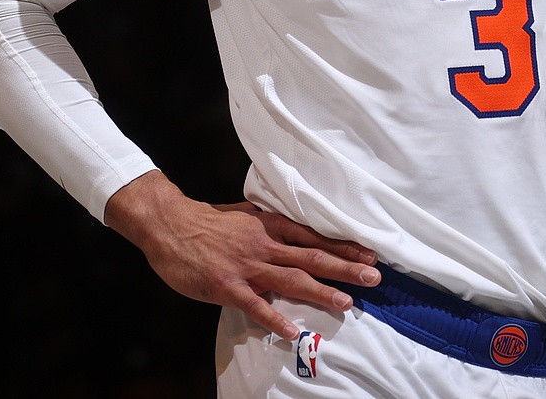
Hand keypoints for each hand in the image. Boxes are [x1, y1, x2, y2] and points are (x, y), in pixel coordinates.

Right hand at [104, 170, 379, 339]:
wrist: (171, 225)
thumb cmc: (209, 221)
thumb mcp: (247, 215)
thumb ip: (272, 226)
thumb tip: (297, 232)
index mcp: (271, 226)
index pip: (315, 237)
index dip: (343, 246)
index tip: (370, 253)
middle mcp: (265, 244)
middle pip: (312, 257)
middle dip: (345, 267)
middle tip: (374, 277)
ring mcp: (247, 266)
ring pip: (291, 279)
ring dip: (321, 291)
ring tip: (347, 303)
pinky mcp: (228, 286)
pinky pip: (256, 305)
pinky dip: (276, 318)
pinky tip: (294, 330)